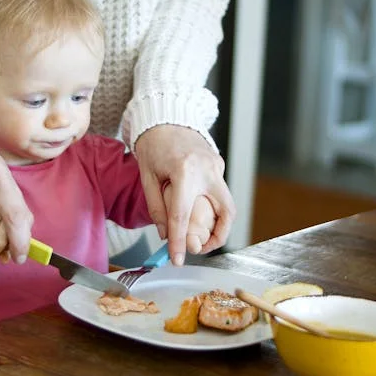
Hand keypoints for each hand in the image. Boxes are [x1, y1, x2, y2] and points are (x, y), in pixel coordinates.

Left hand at [135, 124, 234, 264]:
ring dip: (219, 224)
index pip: (182, 216)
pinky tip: (198, 210)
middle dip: (218, 236)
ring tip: (201, 235)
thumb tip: (165, 234)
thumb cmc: (153, 144)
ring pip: (227, 204)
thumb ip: (157, 207)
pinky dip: (212, 206)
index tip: (177, 259)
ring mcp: (217, 166)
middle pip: (225, 213)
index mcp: (184, 172)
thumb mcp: (147, 176)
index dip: (179, 242)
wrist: (166, 116)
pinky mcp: (218, 164)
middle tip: (202, 248)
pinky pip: (220, 191)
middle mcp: (207, 169)